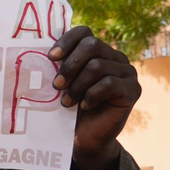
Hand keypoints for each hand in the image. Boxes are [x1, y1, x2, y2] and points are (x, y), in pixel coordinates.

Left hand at [48, 26, 139, 169]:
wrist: (86, 137)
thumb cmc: (70, 108)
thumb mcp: (62, 84)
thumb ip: (58, 67)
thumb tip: (36, 52)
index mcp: (97, 51)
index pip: (84, 32)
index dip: (66, 41)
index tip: (50, 57)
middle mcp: (115, 57)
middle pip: (92, 45)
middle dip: (70, 66)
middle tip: (56, 85)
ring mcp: (127, 72)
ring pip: (97, 66)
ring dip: (77, 86)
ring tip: (67, 102)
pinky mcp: (133, 89)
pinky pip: (108, 84)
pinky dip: (92, 96)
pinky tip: (85, 106)